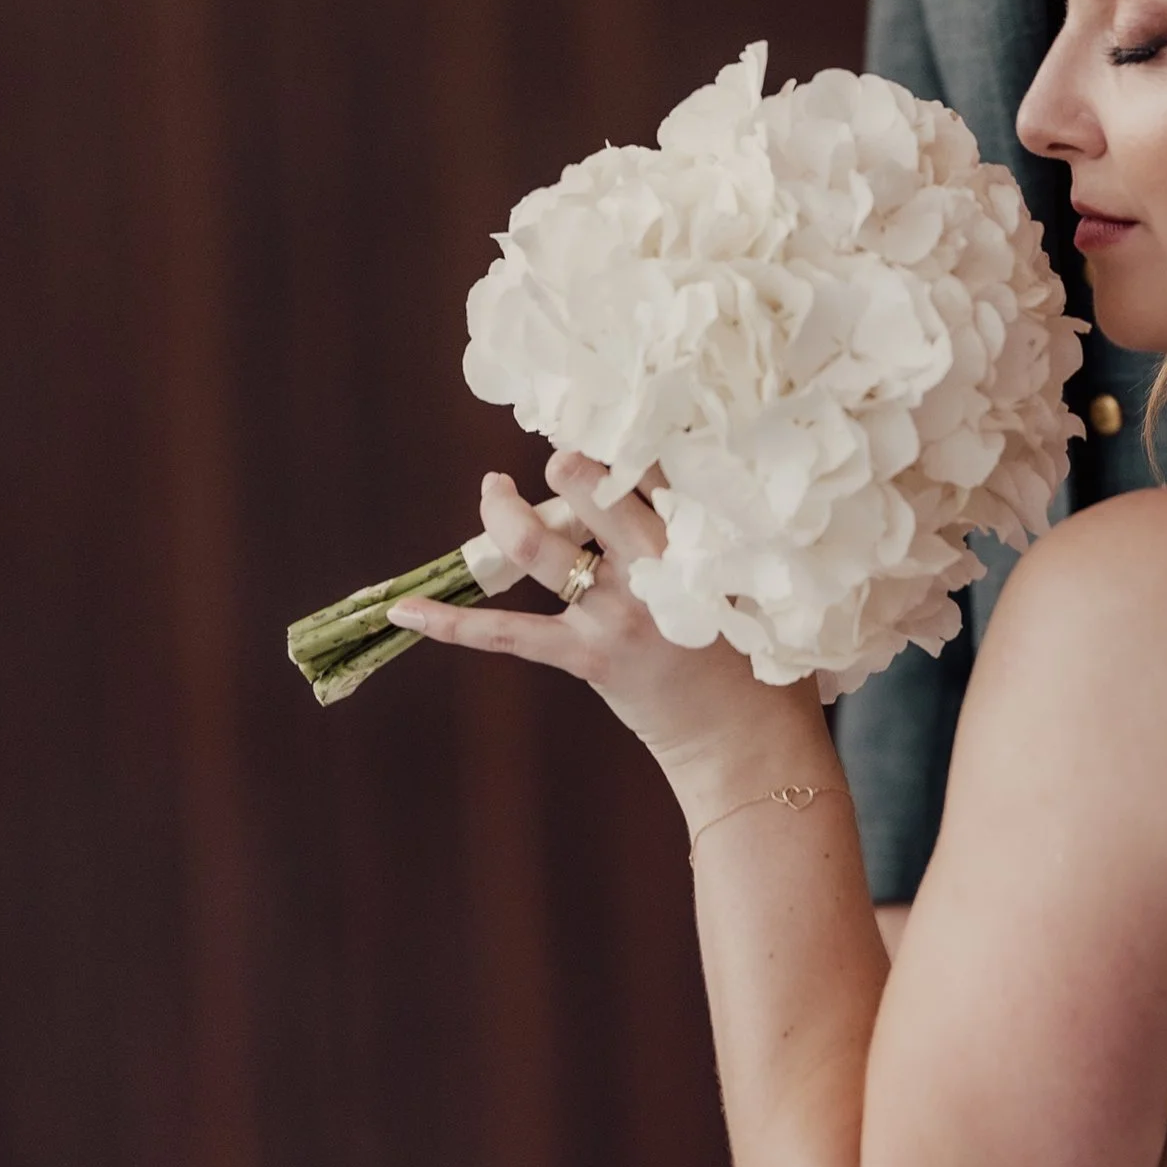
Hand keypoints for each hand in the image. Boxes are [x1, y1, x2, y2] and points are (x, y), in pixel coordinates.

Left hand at [388, 454, 809, 805]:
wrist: (747, 743)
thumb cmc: (763, 661)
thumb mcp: (754, 582)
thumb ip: (721, 536)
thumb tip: (688, 486)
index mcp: (699, 542)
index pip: (649, 466)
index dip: (619, 436)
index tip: (606, 422)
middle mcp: (651, 568)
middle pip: (586, 488)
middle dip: (563, 463)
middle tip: (559, 460)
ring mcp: (613, 614)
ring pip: (536, 545)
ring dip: (502, 510)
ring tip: (492, 490)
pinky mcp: (585, 657)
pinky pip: (506, 634)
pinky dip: (450, 624)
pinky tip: (403, 611)